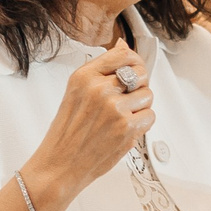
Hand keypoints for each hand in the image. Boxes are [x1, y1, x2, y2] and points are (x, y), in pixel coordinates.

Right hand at [25, 40, 152, 202]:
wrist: (60, 164)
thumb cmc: (67, 131)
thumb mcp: (76, 91)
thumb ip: (101, 70)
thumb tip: (121, 46)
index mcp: (85, 76)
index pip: (123, 55)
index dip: (134, 62)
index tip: (135, 69)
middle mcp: (99, 89)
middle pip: (140, 74)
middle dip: (138, 85)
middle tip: (127, 99)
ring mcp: (114, 108)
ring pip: (147, 95)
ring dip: (140, 107)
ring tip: (122, 117)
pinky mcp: (126, 128)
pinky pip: (150, 116)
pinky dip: (142, 123)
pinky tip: (126, 128)